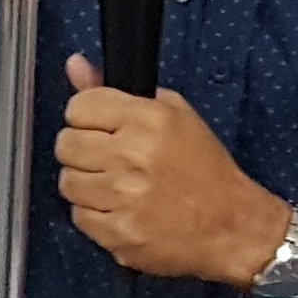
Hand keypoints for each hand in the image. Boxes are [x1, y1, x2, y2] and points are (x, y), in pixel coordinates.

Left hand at [53, 54, 291, 282]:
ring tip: (116, 187)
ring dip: (87, 185)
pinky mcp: (119, 234)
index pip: (79, 107)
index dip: (87, 117)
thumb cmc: (204, 170)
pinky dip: (96, 215)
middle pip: (66, 145)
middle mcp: (133, 156)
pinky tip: (121, 210)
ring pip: (68, 183)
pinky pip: (79, 217)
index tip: (100, 127)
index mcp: (149, 120)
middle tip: (109, 159)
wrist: (230, 226)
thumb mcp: (173, 115)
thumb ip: (116, 90)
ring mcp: (124, 198)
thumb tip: (74, 64)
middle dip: (83, 151)